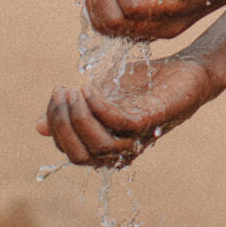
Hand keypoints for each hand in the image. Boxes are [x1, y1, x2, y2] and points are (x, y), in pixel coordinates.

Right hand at [35, 53, 217, 166]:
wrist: (187, 71)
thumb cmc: (145, 85)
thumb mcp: (102, 95)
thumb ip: (75, 111)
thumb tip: (39, 127)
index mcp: (107, 147)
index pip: (71, 150)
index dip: (57, 124)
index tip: (56, 93)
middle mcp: (121, 150)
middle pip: (79, 155)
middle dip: (63, 124)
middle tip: (61, 91)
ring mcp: (137, 139)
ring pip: (98, 145)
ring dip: (79, 116)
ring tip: (76, 89)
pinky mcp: (151, 122)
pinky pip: (118, 124)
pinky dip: (99, 107)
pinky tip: (91, 88)